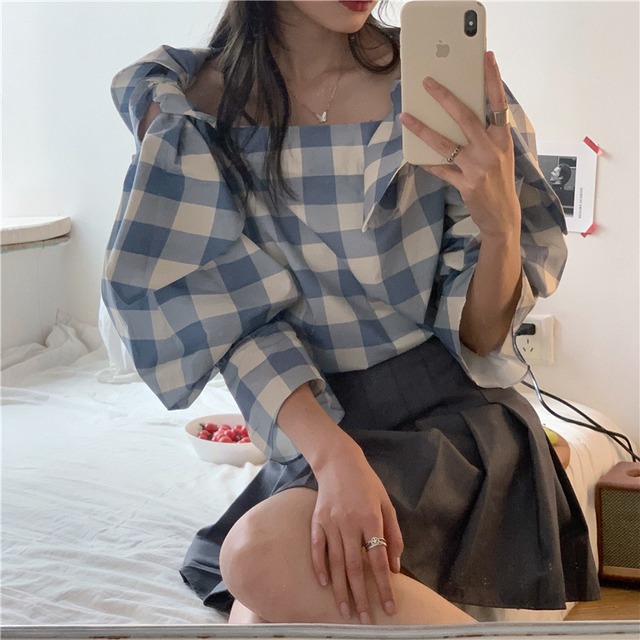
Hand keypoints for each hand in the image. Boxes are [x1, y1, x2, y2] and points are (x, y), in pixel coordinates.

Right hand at [310, 441, 403, 623]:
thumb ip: (393, 535)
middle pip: (354, 567)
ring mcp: (330, 522)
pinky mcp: (316, 521)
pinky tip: (324, 584)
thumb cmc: (367, 484)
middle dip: (361, 597)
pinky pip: (316, 548)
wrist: (338, 463)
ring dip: (340, 590)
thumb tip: (393, 567)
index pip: (377, 560)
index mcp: (370, 519)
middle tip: (364, 620)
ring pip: (335, 563)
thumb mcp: (387, 504)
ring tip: (345, 611)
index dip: (383, 586)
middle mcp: (349, 523)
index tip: (389, 607)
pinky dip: (319, 567)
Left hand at [398, 51, 520, 240]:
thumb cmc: (500, 181)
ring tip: (406, 117)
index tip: (486, 57)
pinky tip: (414, 156)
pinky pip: (440, 169)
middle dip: (445, 98)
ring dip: (423, 129)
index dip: (493, 79)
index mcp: (502, 138)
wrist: (503, 216)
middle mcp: (491, 149)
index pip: (498, 103)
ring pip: (445, 143)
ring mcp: (477, 167)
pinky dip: (426, 162)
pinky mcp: (465, 183)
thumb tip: (461, 114)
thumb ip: (486, 135)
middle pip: (465, 117)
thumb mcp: (500, 154)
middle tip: (427, 83)